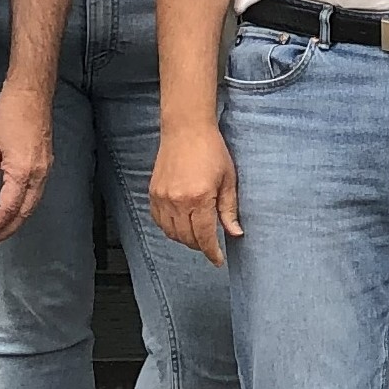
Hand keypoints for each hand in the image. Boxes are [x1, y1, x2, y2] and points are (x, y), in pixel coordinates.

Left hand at [0, 79, 54, 241]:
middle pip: (25, 212)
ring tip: (4, 227)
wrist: (31, 96)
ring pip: (33, 204)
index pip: (8, 208)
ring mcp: (45, 170)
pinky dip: (26, 205)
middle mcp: (38, 175)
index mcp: (22, 172)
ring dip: (19, 219)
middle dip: (10, 228)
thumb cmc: (9, 115)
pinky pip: (38, 192)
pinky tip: (16, 206)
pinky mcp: (47, 164)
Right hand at [151, 123, 242, 265]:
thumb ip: (229, 210)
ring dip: (185, 239)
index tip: (218, 260)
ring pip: (171, 232)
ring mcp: (162, 198)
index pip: (204, 237)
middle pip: (187, 238)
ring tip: (197, 234)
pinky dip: (169, 228)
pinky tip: (181, 224)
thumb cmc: (211, 150)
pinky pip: (159, 221)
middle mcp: (177, 201)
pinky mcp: (153, 193)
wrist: (186, 128)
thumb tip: (235, 233)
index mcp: (199, 198)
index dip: (212, 252)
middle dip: (200, 246)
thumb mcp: (228, 179)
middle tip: (211, 244)